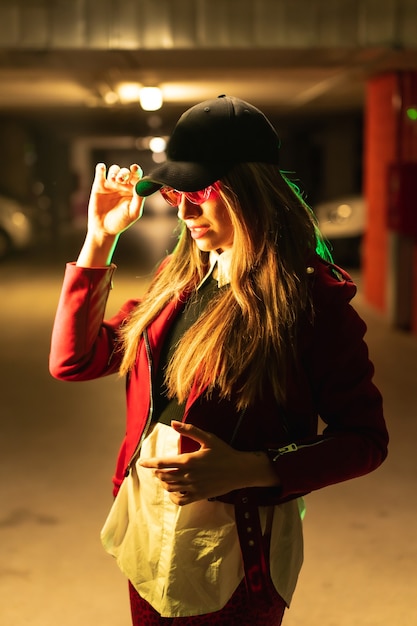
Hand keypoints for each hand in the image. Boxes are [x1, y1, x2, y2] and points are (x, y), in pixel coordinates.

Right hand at [87, 162, 144, 237]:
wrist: (104, 229)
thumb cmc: (121, 222)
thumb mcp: (133, 212)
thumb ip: (139, 199)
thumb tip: (141, 185)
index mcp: (133, 190)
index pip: (137, 177)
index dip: (136, 171)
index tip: (134, 168)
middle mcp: (123, 185)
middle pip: (125, 172)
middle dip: (124, 173)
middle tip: (121, 180)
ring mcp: (111, 185)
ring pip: (114, 170)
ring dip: (114, 171)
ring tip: (113, 179)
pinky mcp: (99, 186)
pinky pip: (100, 173)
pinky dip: (101, 169)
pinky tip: (102, 168)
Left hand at [138, 421, 279, 505]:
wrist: (240, 470)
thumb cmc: (224, 452)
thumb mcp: (208, 438)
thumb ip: (189, 431)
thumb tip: (173, 423)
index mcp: (188, 460)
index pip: (162, 463)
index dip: (149, 463)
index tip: (142, 462)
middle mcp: (188, 475)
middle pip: (163, 476)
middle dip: (157, 472)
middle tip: (156, 468)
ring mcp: (193, 487)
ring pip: (170, 487)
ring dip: (164, 482)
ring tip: (164, 477)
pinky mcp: (199, 496)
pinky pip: (180, 501)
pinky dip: (173, 496)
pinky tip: (174, 491)